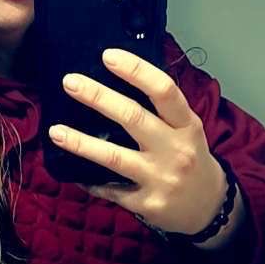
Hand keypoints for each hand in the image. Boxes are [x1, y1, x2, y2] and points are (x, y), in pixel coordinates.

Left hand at [48, 48, 226, 235]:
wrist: (209, 207)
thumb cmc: (191, 160)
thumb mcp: (186, 130)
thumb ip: (161, 111)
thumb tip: (121, 80)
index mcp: (186, 125)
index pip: (163, 90)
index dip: (136, 70)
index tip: (108, 56)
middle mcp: (175, 150)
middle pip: (133, 118)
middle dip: (98, 97)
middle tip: (70, 82)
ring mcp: (160, 178)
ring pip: (114, 157)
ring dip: (81, 143)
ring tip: (55, 131)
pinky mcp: (147, 204)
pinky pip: (110, 189)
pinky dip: (89, 181)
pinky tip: (73, 172)